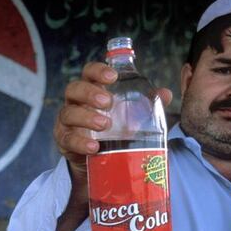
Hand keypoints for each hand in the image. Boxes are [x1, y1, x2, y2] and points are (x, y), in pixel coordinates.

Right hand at [57, 63, 172, 198]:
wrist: (97, 159)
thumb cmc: (114, 129)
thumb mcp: (130, 116)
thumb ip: (146, 105)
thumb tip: (165, 94)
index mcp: (91, 90)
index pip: (88, 73)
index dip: (98, 71)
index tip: (113, 76)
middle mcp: (75, 103)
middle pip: (74, 89)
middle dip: (90, 93)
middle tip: (108, 102)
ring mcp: (67, 122)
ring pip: (68, 114)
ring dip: (87, 117)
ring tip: (105, 124)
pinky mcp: (64, 141)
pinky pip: (67, 139)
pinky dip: (80, 142)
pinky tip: (94, 147)